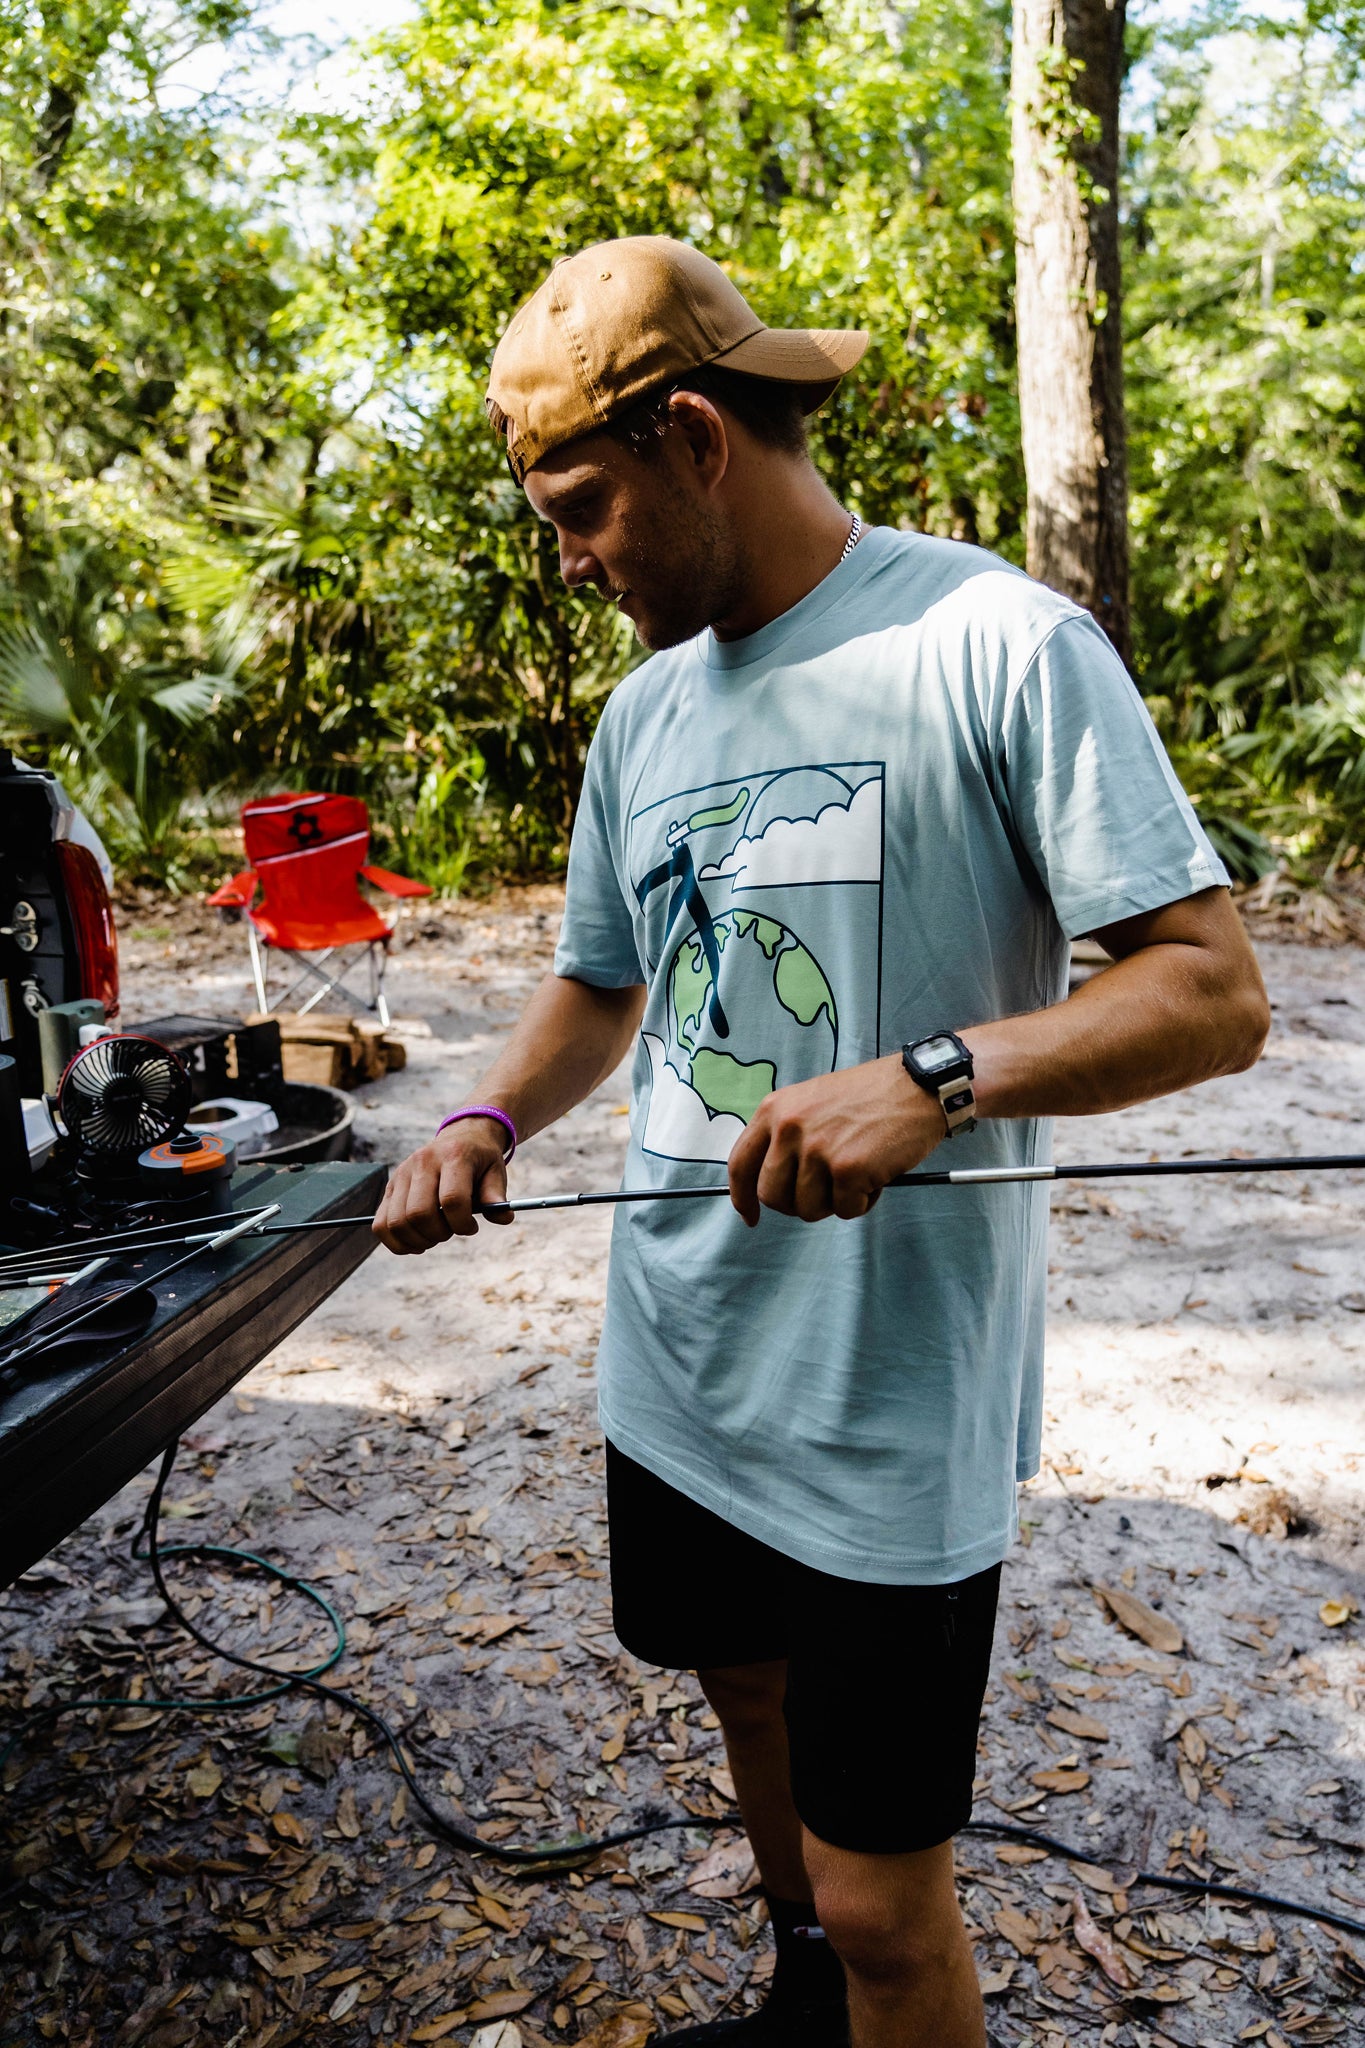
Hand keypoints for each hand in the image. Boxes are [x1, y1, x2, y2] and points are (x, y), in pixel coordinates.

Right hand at [372, 1117, 514, 1252]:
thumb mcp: (496, 1172)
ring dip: (418, 1240)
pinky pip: (380, 1224)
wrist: (461, 1136)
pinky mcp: (390, 1187)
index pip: (452, 1200)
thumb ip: (497, 1196)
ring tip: (435, 1236)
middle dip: (439, 1234)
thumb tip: (504, 1218)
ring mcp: (402, 1174)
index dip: (463, 1223)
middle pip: (419, 1213)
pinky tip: (416, 1243)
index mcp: (453, 1156)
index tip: (472, 1227)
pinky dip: (395, 1242)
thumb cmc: (480, 1160)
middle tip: (452, 1231)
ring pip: (397, 1222)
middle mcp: (422, 1162)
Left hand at [727, 1054, 947, 1225]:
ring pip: (807, 1208)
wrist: (917, 1086)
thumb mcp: (811, 1102)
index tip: (751, 1215)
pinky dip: (862, 1202)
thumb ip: (786, 1137)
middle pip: (772, 1195)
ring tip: (857, 1173)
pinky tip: (875, 1174)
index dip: (742, 1198)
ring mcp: (817, 1149)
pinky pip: (845, 1210)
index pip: (741, 1164)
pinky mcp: (848, 1169)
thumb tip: (769, 1184)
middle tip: (825, 1192)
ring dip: (834, 1202)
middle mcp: (789, 1128)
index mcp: (774, 1110)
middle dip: (797, 1203)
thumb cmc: (869, 1096)